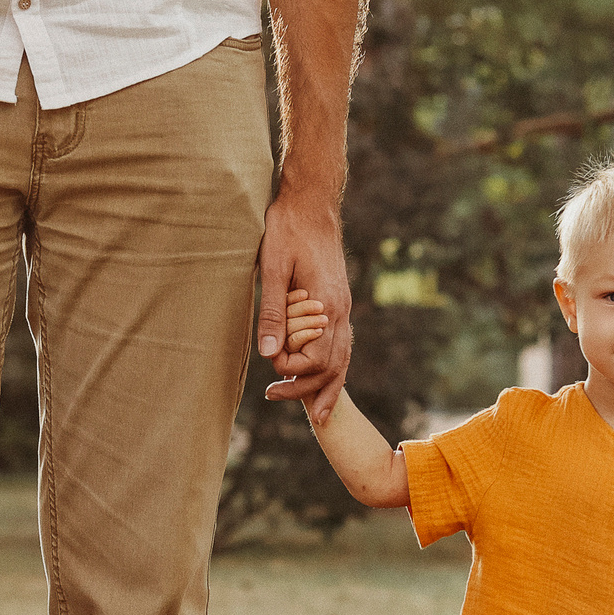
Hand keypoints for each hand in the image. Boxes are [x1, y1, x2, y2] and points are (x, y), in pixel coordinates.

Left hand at [255, 194, 352, 422]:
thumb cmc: (288, 229)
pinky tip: (322, 376)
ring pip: (343, 358)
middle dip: (307, 389)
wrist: (312, 202)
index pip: (317, 358)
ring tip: (316, 412)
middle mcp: (341, 310)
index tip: (270, 364)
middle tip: (273, 397)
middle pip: (334, 366)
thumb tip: (270, 355)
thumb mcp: (273, 267)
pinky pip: (342, 344)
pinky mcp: (338, 301)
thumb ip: (272, 312)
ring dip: (327, 385)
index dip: (293, 370)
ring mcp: (343, 307)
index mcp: (328, 304)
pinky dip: (333, 367)